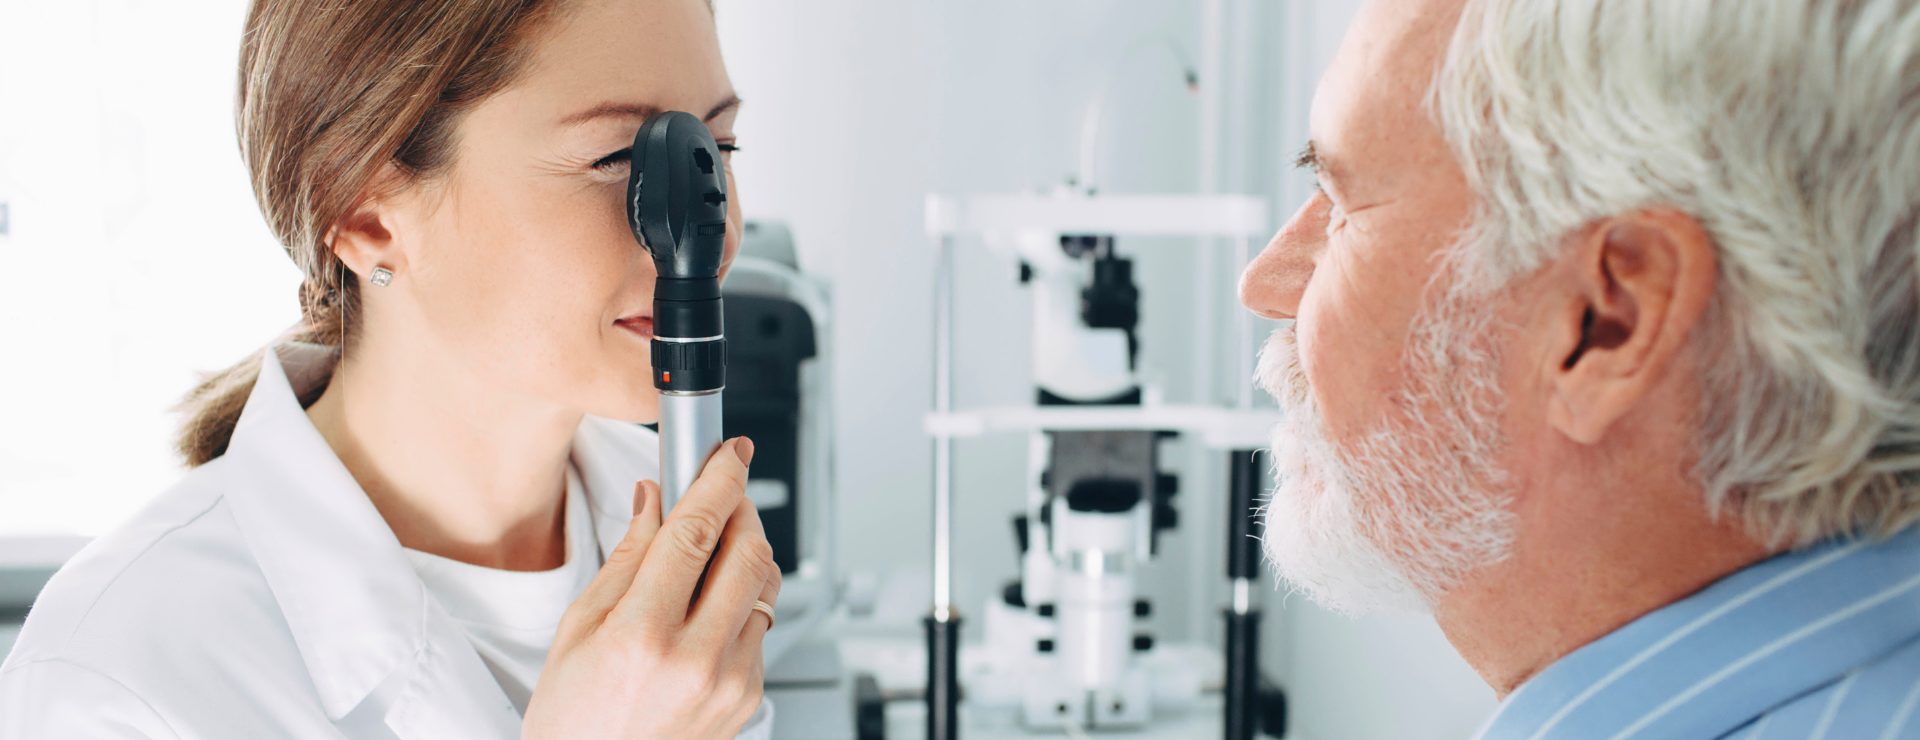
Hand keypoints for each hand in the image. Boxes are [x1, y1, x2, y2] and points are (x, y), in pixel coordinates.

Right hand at [524, 437, 778, 738]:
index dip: (718, 480)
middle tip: (723, 492)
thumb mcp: (579, 629)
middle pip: (749, 553)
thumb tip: (653, 499)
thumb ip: (627, 557)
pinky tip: (708, 606)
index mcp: (643, 636)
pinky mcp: (750, 698)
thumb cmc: (575, 719)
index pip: (697, 533)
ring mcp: (731, 683)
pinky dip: (742, 602)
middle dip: (741, 509)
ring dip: (746, 554)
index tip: (727, 454)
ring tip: (711, 550)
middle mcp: (697, 661)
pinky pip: (761, 628)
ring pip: (765, 588)